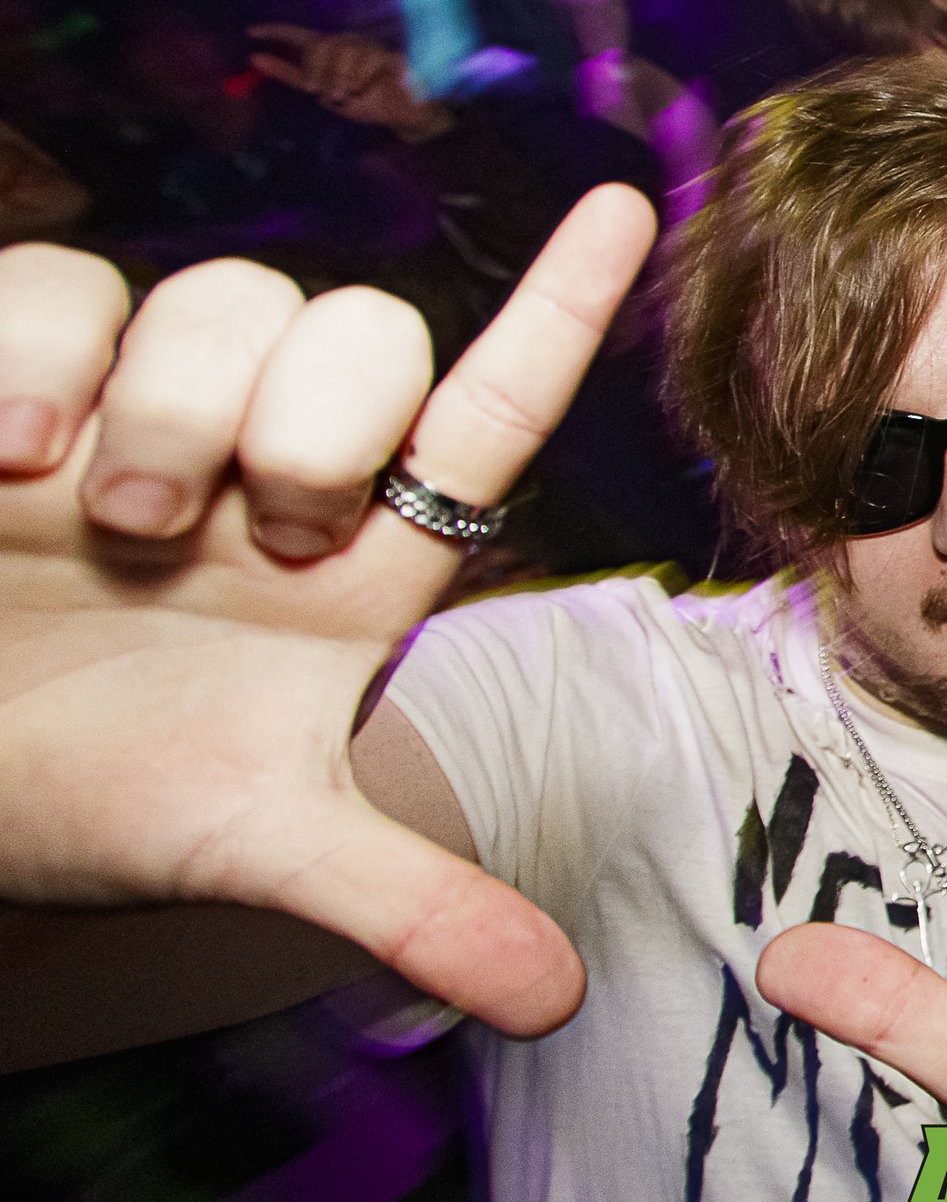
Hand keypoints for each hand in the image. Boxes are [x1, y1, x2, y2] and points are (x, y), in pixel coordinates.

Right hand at [0, 186, 656, 1033]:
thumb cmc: (112, 797)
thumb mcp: (259, 844)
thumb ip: (410, 902)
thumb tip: (556, 998)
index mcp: (370, 549)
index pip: (492, 404)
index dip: (563, 304)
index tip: (629, 202)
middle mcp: (278, 457)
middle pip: (362, 330)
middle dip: (309, 423)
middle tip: (232, 536)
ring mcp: (150, 409)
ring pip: (225, 294)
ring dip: (176, 406)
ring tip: (99, 514)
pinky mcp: (22, 382)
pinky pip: (59, 285)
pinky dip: (36, 356)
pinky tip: (2, 459)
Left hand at [247, 24, 450, 141]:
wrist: (404, 114)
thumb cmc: (368, 102)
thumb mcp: (325, 94)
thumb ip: (294, 77)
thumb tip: (255, 58)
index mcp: (330, 52)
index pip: (297, 34)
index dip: (274, 31)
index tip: (250, 33)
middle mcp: (346, 44)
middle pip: (319, 44)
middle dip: (316, 70)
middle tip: (320, 91)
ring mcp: (368, 47)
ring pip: (341, 51)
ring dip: (339, 78)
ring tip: (347, 94)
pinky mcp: (389, 55)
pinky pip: (365, 58)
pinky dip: (359, 78)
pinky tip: (365, 89)